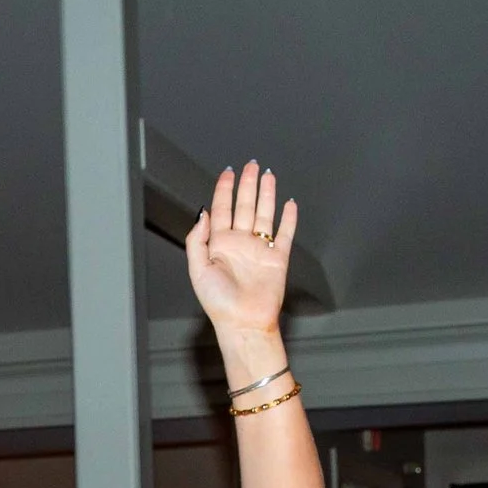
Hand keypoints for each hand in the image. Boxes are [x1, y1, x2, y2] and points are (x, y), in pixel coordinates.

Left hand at [183, 161, 297, 339]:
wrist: (244, 322)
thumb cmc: (219, 303)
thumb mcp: (198, 269)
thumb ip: (197, 239)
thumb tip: (202, 213)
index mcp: (220, 244)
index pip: (222, 209)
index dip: (224, 190)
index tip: (227, 172)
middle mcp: (240, 243)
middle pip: (245, 206)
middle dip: (247, 185)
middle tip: (250, 165)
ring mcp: (259, 249)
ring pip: (264, 214)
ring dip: (266, 195)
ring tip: (268, 175)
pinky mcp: (277, 258)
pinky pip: (284, 234)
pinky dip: (288, 218)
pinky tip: (289, 204)